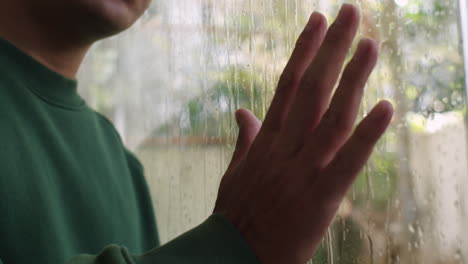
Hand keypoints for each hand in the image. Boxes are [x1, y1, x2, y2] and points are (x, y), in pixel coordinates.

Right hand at [214, 4, 392, 263]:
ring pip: (331, 116)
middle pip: (312, 89)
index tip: (316, 21)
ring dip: (352, 78)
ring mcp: (303, 170)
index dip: (304, 50)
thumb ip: (244, 138)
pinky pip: (347, 161)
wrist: (235, 256)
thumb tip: (242, 111)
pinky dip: (367, 135)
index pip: (288, 84)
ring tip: (370, 44)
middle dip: (331, 47)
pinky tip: (386, 107)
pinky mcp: (321, 197)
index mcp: (267, 140)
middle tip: (350, 12)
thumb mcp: (235, 171)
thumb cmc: (236, 214)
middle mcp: (285, 147)